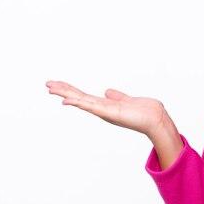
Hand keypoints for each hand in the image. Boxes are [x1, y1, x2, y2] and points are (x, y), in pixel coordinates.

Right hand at [45, 80, 168, 137]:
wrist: (156, 119)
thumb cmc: (145, 111)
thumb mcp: (128, 100)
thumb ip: (117, 96)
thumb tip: (107, 91)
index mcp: (106, 105)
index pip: (84, 96)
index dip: (71, 90)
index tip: (58, 84)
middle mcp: (102, 109)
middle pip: (79, 98)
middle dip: (63, 91)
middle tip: (47, 84)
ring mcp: (105, 111)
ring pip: (81, 101)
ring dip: (66, 95)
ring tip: (51, 89)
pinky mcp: (110, 112)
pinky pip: (91, 107)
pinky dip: (79, 103)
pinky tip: (67, 100)